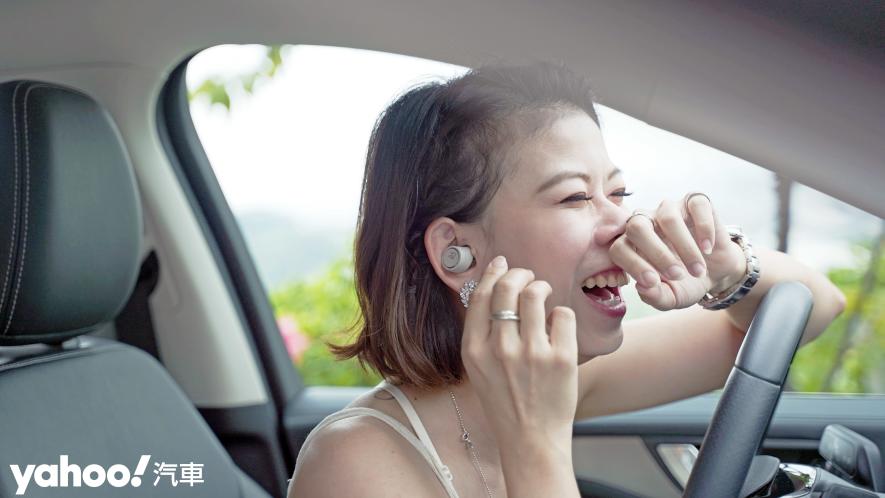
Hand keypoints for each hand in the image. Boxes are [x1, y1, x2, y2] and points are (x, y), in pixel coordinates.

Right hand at [461, 255, 577, 451]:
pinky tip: (558, 326)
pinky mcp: (560, 358)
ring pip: (536, 294)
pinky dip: (561, 314)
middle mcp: (500, 349)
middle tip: (529, 278)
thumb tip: (495, 288)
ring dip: (542, 288)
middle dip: (520, 274)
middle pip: (508, 287)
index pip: (481, 295)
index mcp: (474, 350)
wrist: (530, 440)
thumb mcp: (479, 369)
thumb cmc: (505, 403)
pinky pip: (562, 314)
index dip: (493, 273)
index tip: (502, 264)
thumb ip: (482, 333)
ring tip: (545, 296)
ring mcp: (531, 353)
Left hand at [609, 193, 745, 310]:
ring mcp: (669, 210)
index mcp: (632, 245)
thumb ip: (656, 297)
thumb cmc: (685, 283)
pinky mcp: (694, 202)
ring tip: (698, 270)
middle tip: (677, 275)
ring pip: (668, 217)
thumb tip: (643, 288)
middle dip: (656, 253)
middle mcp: (646, 222)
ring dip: (685, 247)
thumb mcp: (671, 297)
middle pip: (636, 226)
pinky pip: (696, 205)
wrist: (716, 272)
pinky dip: (704, 228)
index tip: (653, 283)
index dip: (633, 265)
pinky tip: (708, 248)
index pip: (619, 248)